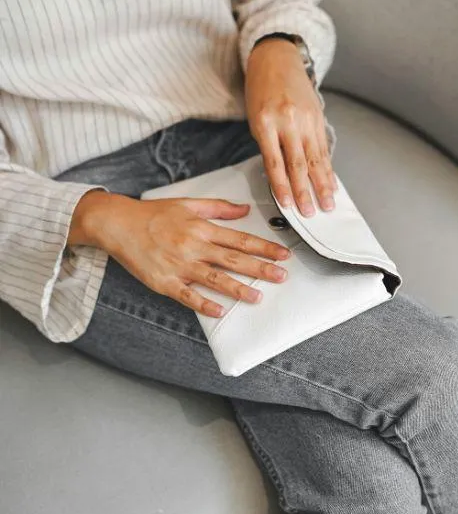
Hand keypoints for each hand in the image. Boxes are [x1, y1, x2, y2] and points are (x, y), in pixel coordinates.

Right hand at [69, 191, 289, 317]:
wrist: (118, 224)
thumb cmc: (153, 214)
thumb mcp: (188, 203)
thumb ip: (219, 207)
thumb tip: (244, 209)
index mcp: (201, 228)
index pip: (240, 239)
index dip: (264, 248)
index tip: (283, 254)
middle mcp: (193, 246)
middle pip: (233, 260)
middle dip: (260, 269)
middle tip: (281, 276)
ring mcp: (179, 265)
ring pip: (214, 279)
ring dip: (238, 289)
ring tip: (257, 296)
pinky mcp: (164, 282)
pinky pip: (187, 295)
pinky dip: (203, 304)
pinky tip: (218, 310)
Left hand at [246, 38, 336, 216]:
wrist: (276, 59)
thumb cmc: (260, 89)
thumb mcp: (255, 118)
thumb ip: (267, 145)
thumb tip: (280, 176)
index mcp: (266, 122)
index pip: (275, 162)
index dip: (283, 186)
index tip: (288, 204)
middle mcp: (288, 121)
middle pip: (299, 163)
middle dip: (306, 191)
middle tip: (311, 212)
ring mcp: (306, 119)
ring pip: (316, 158)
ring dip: (322, 184)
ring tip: (327, 202)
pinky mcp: (318, 117)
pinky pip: (324, 147)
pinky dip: (328, 167)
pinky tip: (331, 181)